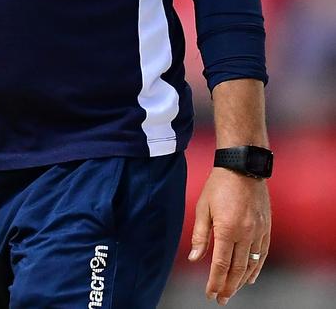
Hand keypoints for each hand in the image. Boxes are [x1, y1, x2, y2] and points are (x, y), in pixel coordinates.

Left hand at [188, 167, 270, 303]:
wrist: (242, 167)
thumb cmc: (218, 185)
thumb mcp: (203, 207)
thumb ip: (200, 235)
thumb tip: (195, 258)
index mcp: (227, 229)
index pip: (221, 264)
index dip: (215, 281)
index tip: (210, 294)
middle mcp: (245, 233)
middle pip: (237, 269)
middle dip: (228, 287)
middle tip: (221, 299)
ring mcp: (258, 231)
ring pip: (251, 264)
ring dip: (241, 281)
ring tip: (232, 291)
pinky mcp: (266, 227)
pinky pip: (263, 253)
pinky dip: (256, 268)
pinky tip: (249, 277)